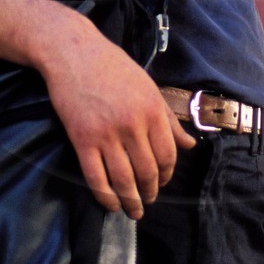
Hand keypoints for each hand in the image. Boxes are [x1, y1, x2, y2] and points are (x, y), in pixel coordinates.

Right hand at [40, 29, 195, 218]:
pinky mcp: (82, 139)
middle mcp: (133, 125)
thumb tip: (189, 145)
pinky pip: (96, 177)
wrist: (74, 53)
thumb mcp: (148, 87)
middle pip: (147, 171)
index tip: (163, 182)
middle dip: (150, 192)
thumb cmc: (113, 67)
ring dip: (130, 201)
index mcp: (153, 110)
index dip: (167, 175)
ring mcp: (106, 134)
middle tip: (148, 201)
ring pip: (123, 179)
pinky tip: (110, 204)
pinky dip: (105, 196)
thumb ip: (169, 119)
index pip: (168, 154)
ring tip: (133, 211)